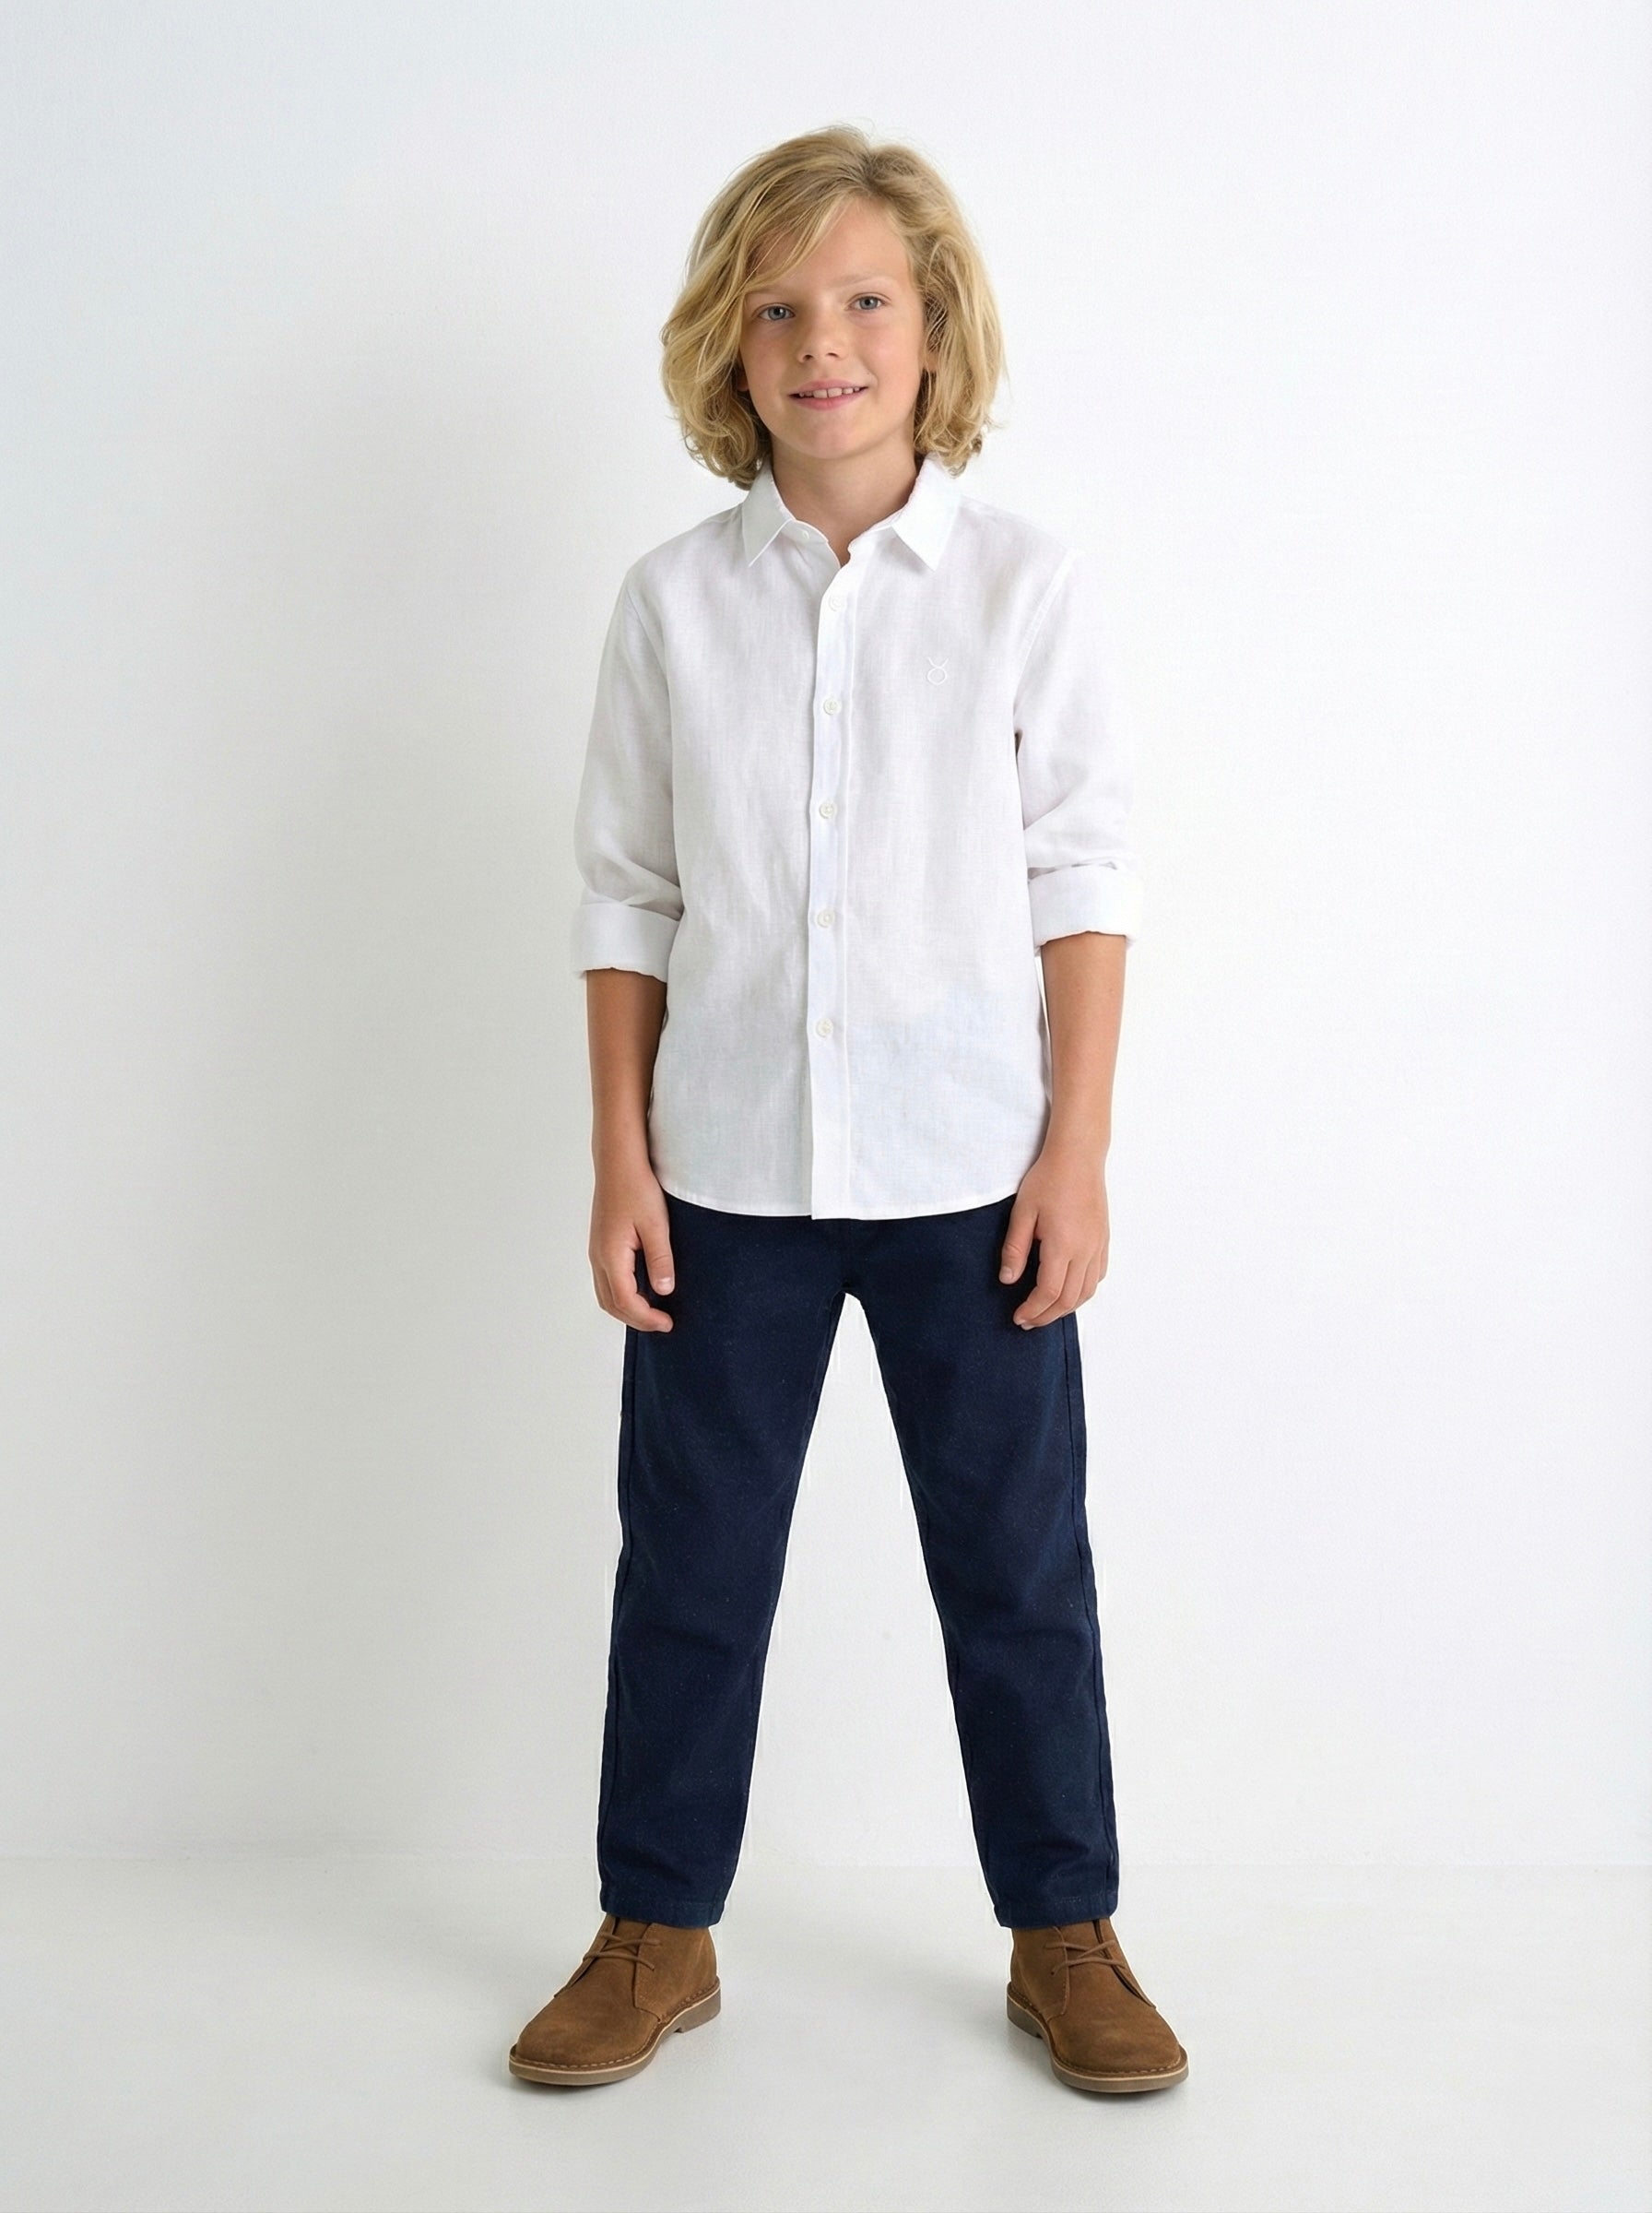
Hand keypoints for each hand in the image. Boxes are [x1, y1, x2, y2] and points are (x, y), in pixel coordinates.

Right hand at [590, 1159, 675, 1330]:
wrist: (618, 1162)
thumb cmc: (637, 1187)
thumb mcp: (656, 1224)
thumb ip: (660, 1259)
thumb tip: (664, 1290)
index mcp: (611, 1255)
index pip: (626, 1302)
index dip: (646, 1318)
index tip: (667, 1323)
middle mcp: (598, 1257)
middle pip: (611, 1304)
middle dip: (636, 1319)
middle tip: (663, 1323)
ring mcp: (597, 1251)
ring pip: (606, 1294)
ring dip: (627, 1308)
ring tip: (653, 1311)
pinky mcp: (601, 1244)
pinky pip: (606, 1280)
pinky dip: (622, 1294)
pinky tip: (642, 1289)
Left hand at [998, 1143, 1109, 1327]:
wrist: (1078, 1157)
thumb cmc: (1048, 1180)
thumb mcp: (1022, 1212)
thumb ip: (1015, 1249)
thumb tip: (1008, 1280)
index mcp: (1063, 1245)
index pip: (1048, 1292)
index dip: (1032, 1310)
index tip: (1018, 1317)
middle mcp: (1085, 1251)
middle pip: (1069, 1299)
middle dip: (1047, 1316)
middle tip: (1028, 1321)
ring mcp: (1098, 1246)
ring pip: (1087, 1291)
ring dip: (1066, 1308)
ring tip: (1046, 1311)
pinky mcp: (1104, 1240)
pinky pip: (1098, 1276)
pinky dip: (1083, 1292)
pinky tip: (1069, 1291)